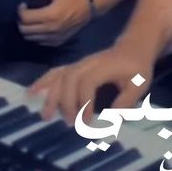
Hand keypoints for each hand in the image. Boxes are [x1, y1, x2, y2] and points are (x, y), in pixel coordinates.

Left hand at [18, 0, 91, 46]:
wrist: (89, 8)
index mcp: (50, 15)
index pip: (25, 18)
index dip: (20, 11)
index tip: (23, 4)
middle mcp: (50, 29)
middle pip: (24, 30)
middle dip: (21, 21)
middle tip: (26, 13)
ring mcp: (54, 37)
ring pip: (30, 38)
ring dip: (27, 29)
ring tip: (32, 20)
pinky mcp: (57, 42)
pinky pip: (39, 42)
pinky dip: (36, 35)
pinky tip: (41, 26)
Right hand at [28, 42, 152, 123]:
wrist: (133, 47)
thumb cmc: (137, 67)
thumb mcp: (140, 82)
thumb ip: (128, 99)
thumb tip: (113, 118)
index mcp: (105, 67)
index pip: (88, 81)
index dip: (85, 101)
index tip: (87, 121)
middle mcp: (89, 63)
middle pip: (70, 78)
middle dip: (66, 102)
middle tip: (70, 123)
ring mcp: (80, 64)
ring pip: (60, 75)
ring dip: (51, 95)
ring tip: (45, 115)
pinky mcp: (75, 66)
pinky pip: (56, 72)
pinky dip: (42, 82)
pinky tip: (31, 93)